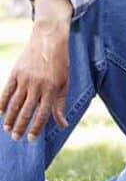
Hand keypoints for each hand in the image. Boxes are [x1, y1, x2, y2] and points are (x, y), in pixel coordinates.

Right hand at [1, 18, 70, 140]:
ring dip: (10, 118)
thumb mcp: (64, 84)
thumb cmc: (60, 64)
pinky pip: (7, 91)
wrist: (49, 41)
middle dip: (20, 126)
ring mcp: (25, 79)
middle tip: (16, 138)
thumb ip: (60, 105)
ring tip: (7, 129)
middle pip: (26, 111)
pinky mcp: (15, 73)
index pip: (42, 114)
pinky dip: (2, 103)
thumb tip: (62, 124)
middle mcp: (37, 86)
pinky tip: (1, 113)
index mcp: (51, 89)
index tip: (31, 140)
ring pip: (15, 103)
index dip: (36, 128)